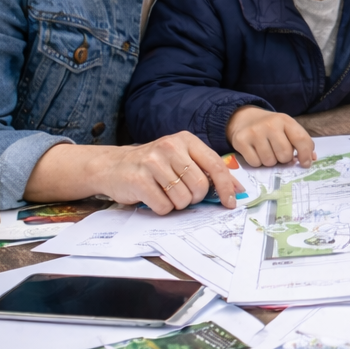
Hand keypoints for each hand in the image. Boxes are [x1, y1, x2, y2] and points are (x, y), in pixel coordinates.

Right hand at [23, 135, 242, 212]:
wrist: (113, 166)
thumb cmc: (153, 165)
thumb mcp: (180, 158)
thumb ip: (205, 169)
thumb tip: (236, 190)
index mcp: (185, 140)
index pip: (215, 165)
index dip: (226, 186)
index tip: (230, 203)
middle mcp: (170, 147)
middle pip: (199, 185)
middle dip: (195, 198)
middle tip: (184, 196)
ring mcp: (153, 162)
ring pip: (183, 198)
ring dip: (177, 204)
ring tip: (165, 193)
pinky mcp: (139, 180)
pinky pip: (164, 206)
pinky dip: (162, 208)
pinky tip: (153, 197)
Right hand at [227, 106, 315, 167]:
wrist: (244, 118)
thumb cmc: (271, 127)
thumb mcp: (287, 128)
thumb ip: (301, 142)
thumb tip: (310, 159)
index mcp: (285, 120)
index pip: (301, 139)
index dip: (306, 155)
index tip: (305, 163)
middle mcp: (270, 124)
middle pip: (284, 155)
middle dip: (284, 159)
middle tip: (278, 152)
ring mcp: (254, 132)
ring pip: (269, 161)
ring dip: (270, 161)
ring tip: (266, 151)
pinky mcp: (241, 141)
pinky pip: (255, 163)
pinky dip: (257, 162)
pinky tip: (255, 152)